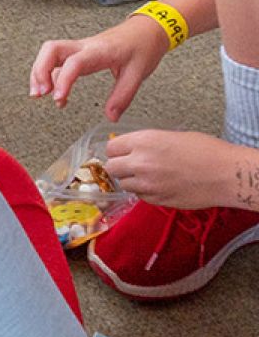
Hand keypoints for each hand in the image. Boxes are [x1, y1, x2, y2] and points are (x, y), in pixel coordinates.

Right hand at [30, 14, 168, 118]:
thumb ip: (122, 97)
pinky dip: (51, 76)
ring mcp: (80, 48)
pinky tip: (55, 93)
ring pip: (50, 53)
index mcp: (99, 51)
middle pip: (51, 50)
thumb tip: (111, 117)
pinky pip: (58, 62)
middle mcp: (85, 47)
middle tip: (40, 93)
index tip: (58, 98)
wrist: (147, 30)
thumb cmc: (142, 46)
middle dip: (39, 71)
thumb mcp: (138, 74)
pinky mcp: (80, 53)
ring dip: (40, 72)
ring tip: (39, 94)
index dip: (63, 80)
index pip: (74, 62)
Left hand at [103, 129, 248, 210]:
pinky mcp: (157, 200)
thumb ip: (147, 143)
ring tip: (148, 176)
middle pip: (111, 168)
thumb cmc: (206, 151)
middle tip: (129, 166)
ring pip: (124, 185)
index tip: (120, 152)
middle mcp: (141, 163)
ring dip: (131, 181)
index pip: (111, 148)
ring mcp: (148, 184)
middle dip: (119, 167)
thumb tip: (132, 149)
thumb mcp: (170, 136)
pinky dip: (145, 193)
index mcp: (144, 141)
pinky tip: (159, 186)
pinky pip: (140, 197)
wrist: (224, 173)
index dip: (116, 150)